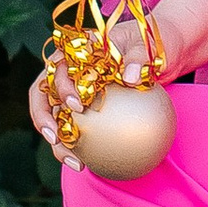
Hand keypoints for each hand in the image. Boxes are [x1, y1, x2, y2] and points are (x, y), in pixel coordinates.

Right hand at [27, 0, 207, 167]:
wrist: (164, 50)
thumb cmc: (153, 41)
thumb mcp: (148, 44)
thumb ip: (138, 56)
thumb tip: (130, 77)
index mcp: (79, 49)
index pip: (58, 67)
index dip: (61, 86)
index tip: (77, 105)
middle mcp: (70, 69)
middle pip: (43, 93)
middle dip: (43, 116)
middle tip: (56, 137)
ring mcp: (75, 89)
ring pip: (54, 115)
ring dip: (57, 140)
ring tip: (73, 162)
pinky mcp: (86, 108)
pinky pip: (75, 128)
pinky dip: (76, 146)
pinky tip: (87, 165)